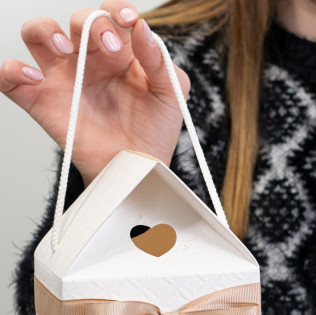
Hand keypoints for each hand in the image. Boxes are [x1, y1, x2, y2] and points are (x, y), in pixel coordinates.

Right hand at [0, 1, 189, 186]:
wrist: (138, 167)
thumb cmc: (155, 131)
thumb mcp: (170, 94)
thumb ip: (160, 61)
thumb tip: (141, 27)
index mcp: (120, 53)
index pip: (111, 16)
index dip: (117, 10)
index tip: (129, 19)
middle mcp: (89, 60)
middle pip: (77, 20)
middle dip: (92, 25)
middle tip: (109, 48)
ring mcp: (64, 79)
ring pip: (37, 34)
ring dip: (45, 31)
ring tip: (65, 50)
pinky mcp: (43, 102)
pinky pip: (10, 78)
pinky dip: (12, 70)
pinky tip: (33, 76)